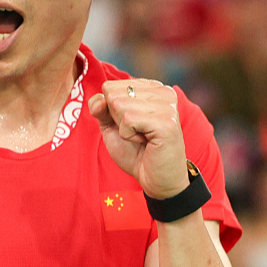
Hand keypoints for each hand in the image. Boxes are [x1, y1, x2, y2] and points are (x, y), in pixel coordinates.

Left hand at [87, 79, 189, 200]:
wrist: (156, 179)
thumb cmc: (137, 152)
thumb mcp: (112, 127)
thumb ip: (101, 108)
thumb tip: (99, 100)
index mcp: (152, 88)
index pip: (110, 87)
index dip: (111, 111)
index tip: (131, 125)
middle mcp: (163, 92)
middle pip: (113, 94)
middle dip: (117, 119)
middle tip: (137, 133)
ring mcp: (167, 106)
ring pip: (119, 105)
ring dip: (124, 128)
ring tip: (142, 137)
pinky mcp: (166, 122)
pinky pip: (128, 120)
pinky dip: (129, 136)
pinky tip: (145, 142)